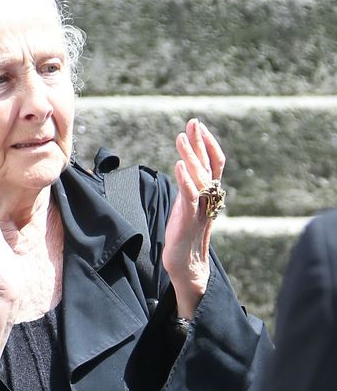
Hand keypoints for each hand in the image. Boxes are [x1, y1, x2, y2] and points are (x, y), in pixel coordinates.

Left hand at [162, 119, 224, 318]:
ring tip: (181, 138)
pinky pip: (190, 198)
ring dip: (190, 156)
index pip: (212, 164)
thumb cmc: (183, 237)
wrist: (186, 267)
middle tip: (192, 122)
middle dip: (200, 143)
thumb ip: (187, 188)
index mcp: (208, 195)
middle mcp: (208, 200)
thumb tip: (182, 168)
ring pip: (200, 178)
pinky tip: (177, 166)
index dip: (206, 144)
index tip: (197, 126)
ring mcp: (200, 210)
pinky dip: (185, 181)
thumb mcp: (185, 207)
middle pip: (208, 166)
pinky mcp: (189, 222)